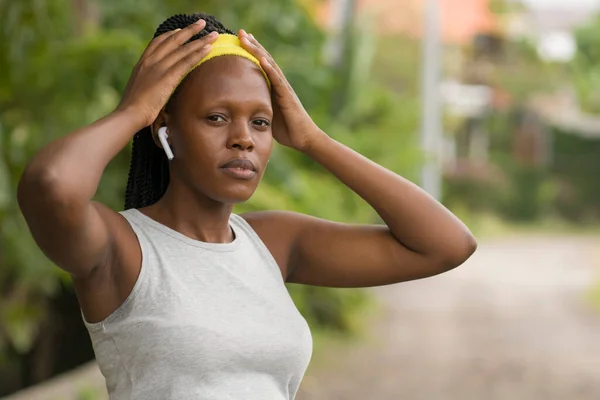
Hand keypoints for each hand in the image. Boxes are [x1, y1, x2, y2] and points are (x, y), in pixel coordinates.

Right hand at [116, 19, 218, 127]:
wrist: (130, 113)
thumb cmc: (133, 109)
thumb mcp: (138, 90)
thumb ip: (146, 84)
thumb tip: (153, 87)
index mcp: (142, 63)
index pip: (157, 43)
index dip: (170, 35)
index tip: (179, 30)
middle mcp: (151, 61)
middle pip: (173, 40)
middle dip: (189, 31)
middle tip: (201, 23)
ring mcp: (159, 67)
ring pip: (183, 49)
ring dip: (200, 40)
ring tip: (213, 34)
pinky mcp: (168, 77)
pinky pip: (186, 61)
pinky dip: (198, 53)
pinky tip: (208, 49)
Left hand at [239, 30, 324, 151]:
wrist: (304, 139)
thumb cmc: (288, 130)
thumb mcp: (267, 115)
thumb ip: (258, 107)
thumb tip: (243, 108)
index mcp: (274, 87)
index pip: (262, 65)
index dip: (252, 52)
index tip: (241, 40)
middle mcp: (279, 84)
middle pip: (265, 59)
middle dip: (253, 45)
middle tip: (240, 32)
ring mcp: (284, 88)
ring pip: (270, 65)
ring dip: (258, 51)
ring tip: (247, 38)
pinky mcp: (287, 96)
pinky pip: (277, 80)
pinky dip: (269, 68)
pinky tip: (261, 59)